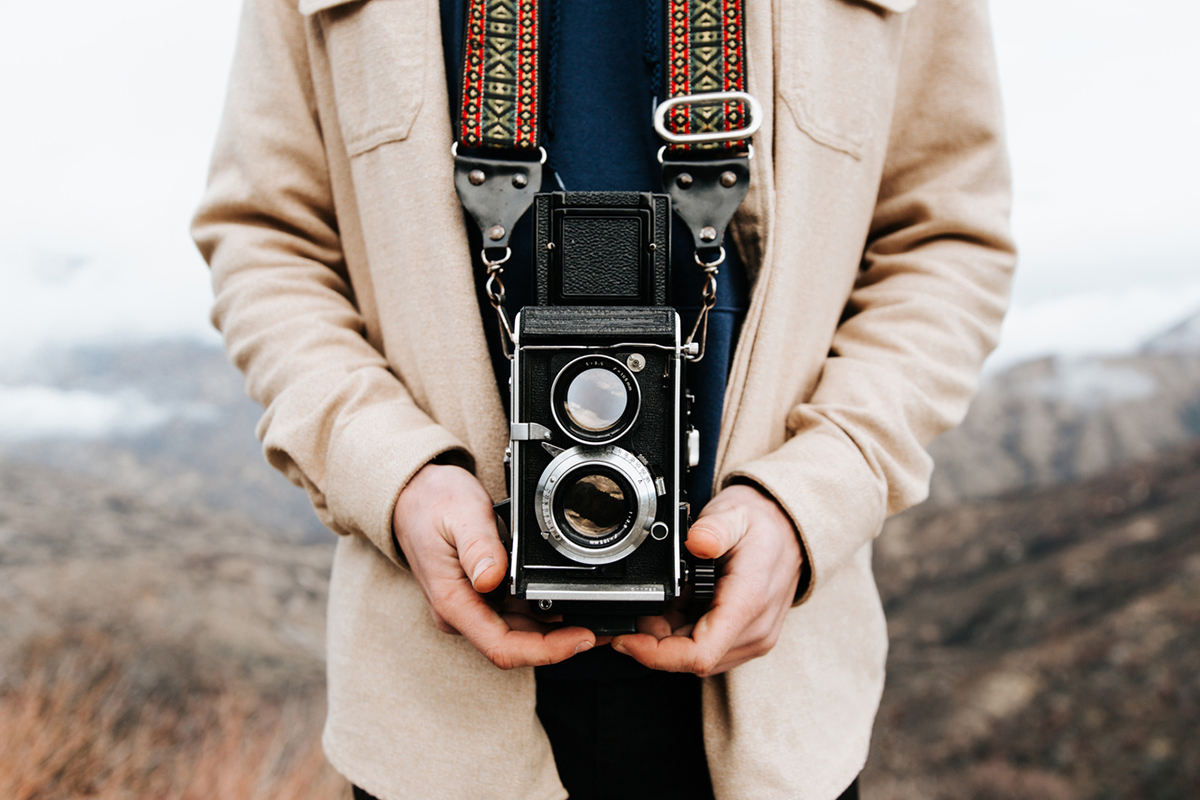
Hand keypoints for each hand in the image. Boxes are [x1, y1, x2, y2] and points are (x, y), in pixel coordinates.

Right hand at [392, 463, 594, 668]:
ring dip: (558, 631)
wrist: (414, 494)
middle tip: (603, 627)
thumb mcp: (459, 515)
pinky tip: (570, 601)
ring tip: (596, 616)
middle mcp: (462, 613)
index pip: (503, 647)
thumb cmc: (432, 502)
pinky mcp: (483, 597)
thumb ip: (478, 547)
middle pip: (518, 646)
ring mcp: (473, 607)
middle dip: (562, 643)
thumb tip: (492, 579)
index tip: (580, 639)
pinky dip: (547, 612)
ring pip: (522, 633)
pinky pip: (518, 615)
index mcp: (453, 603)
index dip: (546, 651)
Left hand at [612, 483, 802, 676]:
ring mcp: (753, 639)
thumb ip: (714, 528)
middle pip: (690, 659)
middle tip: (643, 605)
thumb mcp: (734, 514)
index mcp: (748, 604)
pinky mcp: (748, 639)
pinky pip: (707, 648)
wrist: (790, 529)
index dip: (655, 655)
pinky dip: (684, 632)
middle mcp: (754, 631)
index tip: (627, 639)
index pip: (698, 655)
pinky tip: (682, 604)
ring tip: (666, 599)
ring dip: (670, 637)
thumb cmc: (762, 524)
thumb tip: (697, 542)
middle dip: (656, 640)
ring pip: (696, 657)